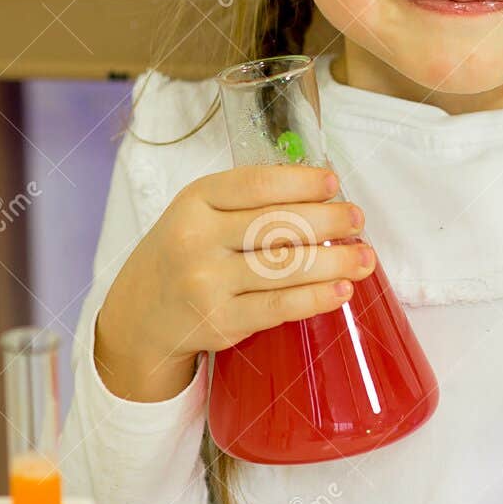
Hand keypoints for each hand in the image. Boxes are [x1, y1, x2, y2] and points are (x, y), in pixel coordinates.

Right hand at [94, 164, 377, 401]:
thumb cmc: (184, 254)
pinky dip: (317, 298)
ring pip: (286, 267)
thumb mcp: (200, 213)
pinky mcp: (220, 322)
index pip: (257, 183)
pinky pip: (280, 307)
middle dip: (328, 220)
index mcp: (195, 200)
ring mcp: (207, 283)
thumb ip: (248, 200)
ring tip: (364, 258)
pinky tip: (342, 290)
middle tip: (357, 220)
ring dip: (335, 261)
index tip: (334, 182)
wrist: (138, 316)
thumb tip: (322, 192)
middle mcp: (197, 238)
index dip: (302, 181)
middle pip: (277, 224)